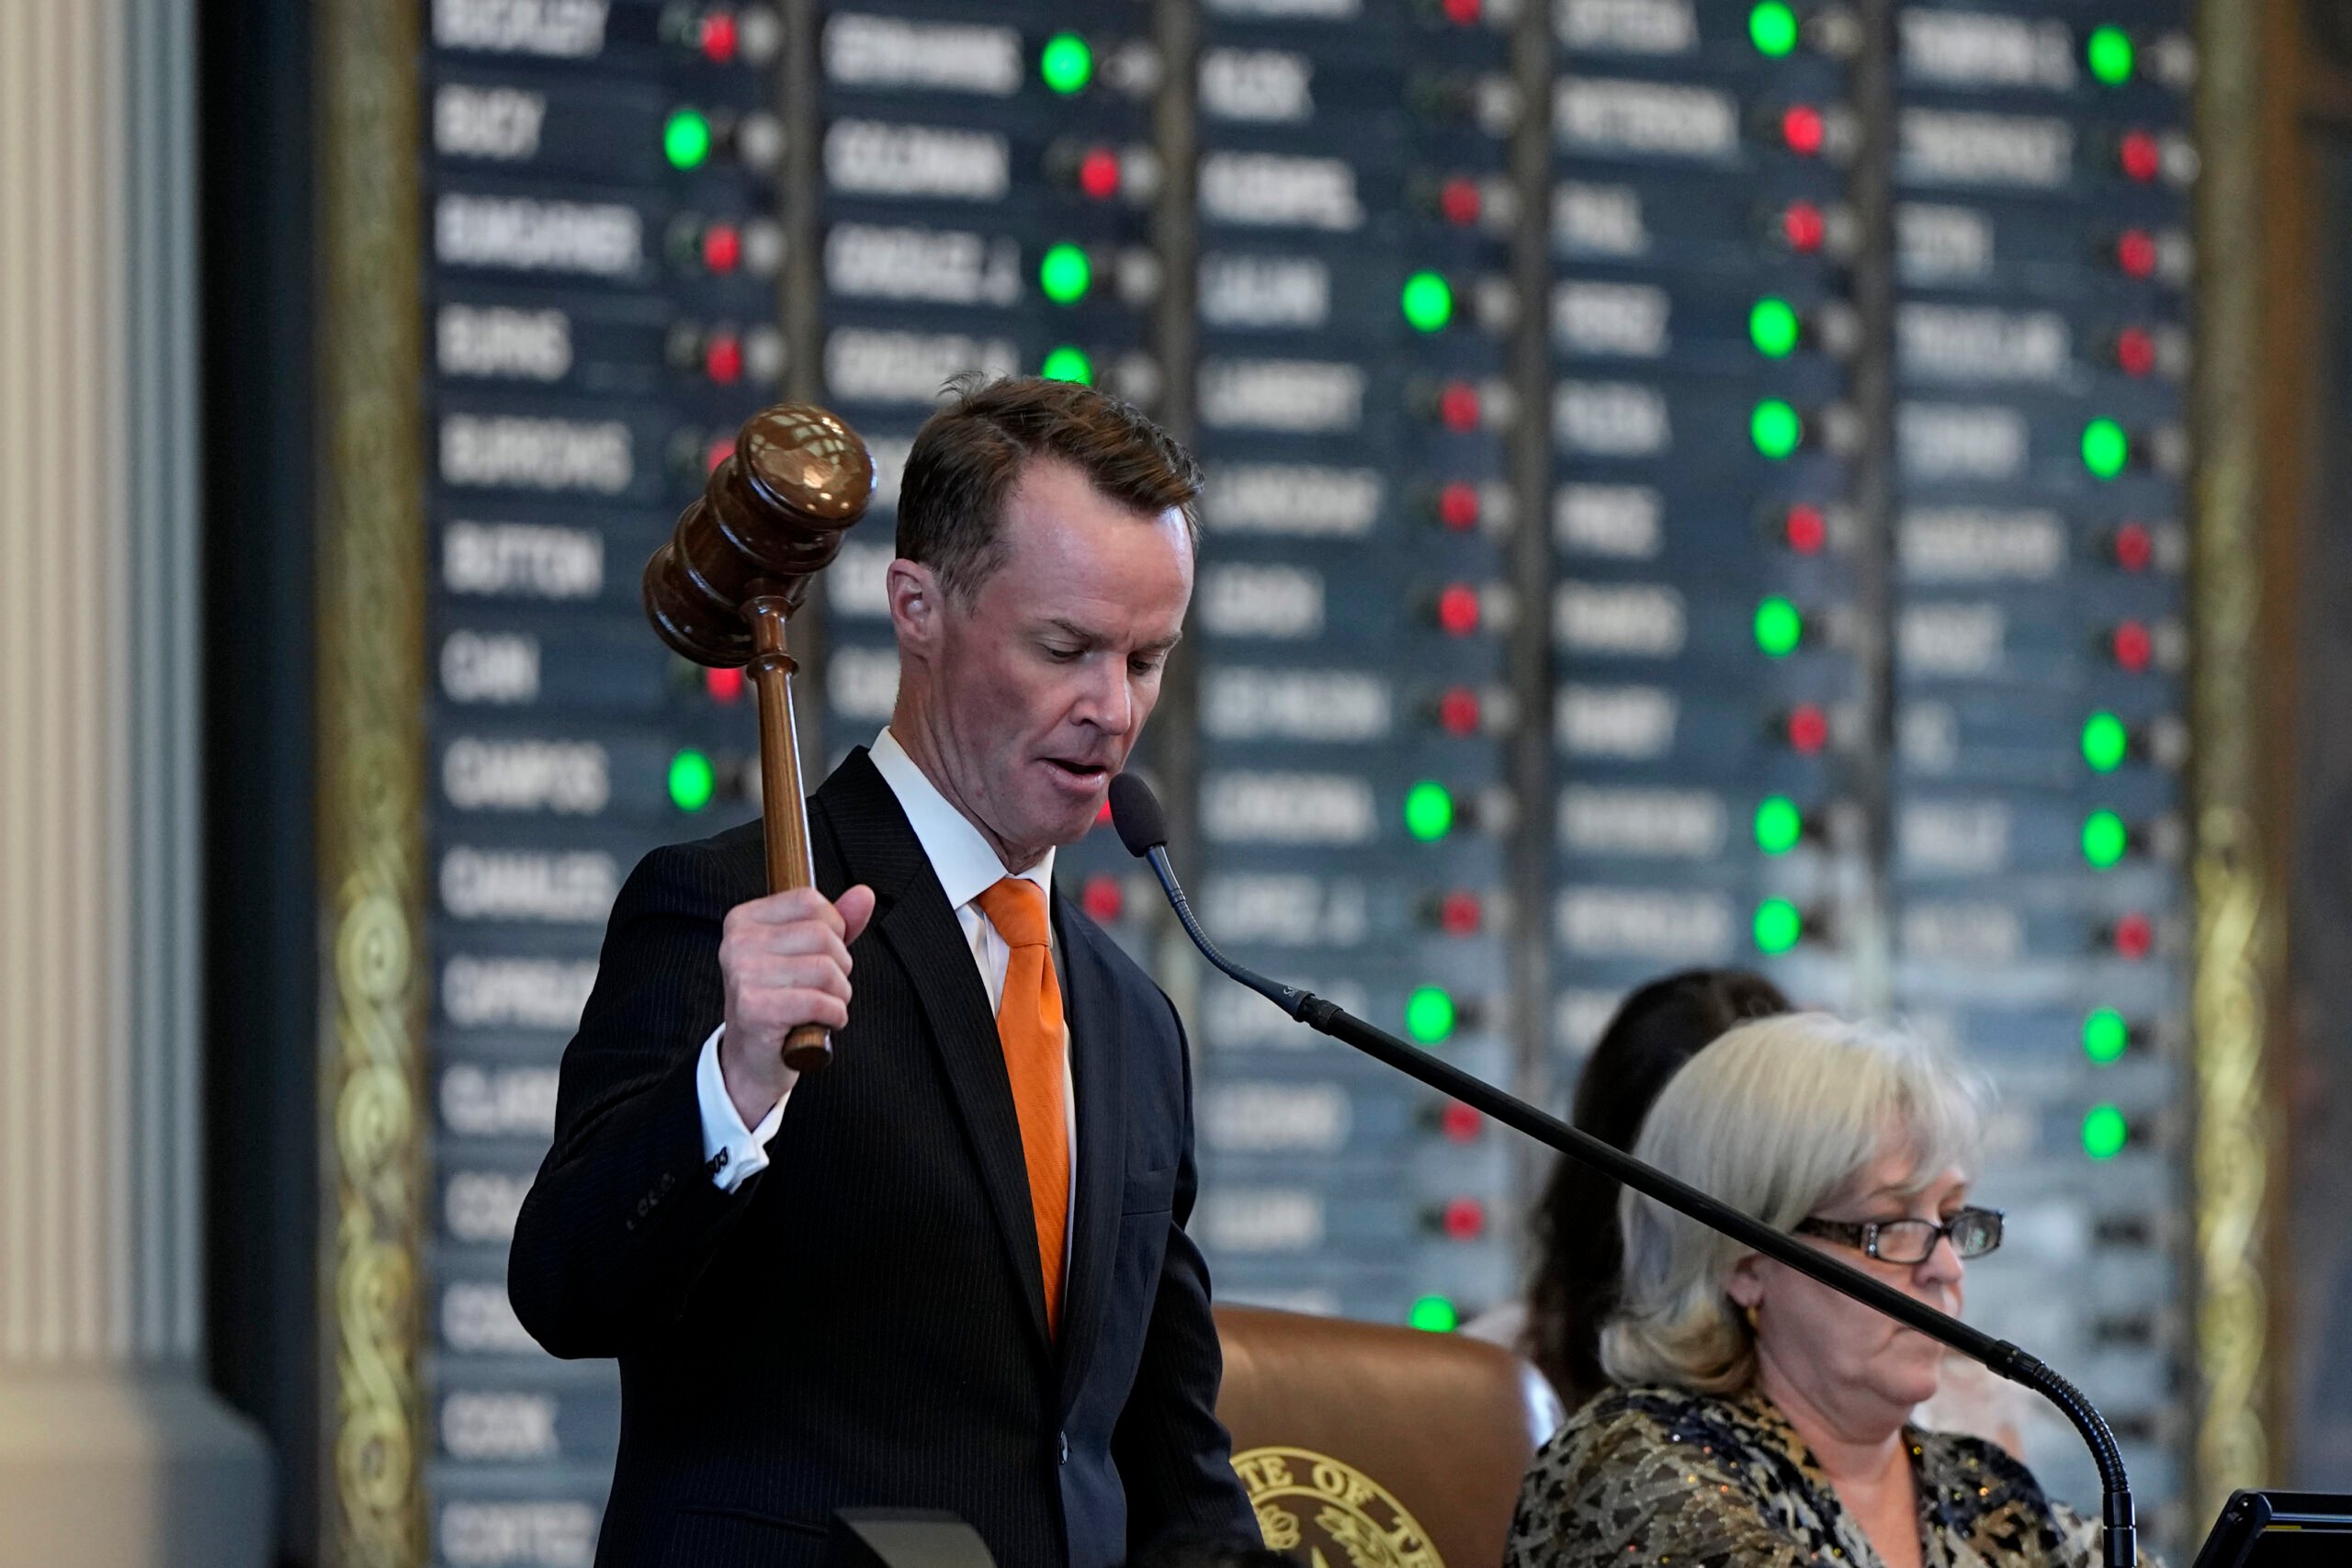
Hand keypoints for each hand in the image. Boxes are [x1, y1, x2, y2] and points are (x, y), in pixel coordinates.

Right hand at [717, 884, 876, 1125]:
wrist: (752, 1060)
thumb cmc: (781, 1001)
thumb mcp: (806, 955)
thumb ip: (836, 923)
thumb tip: (864, 894)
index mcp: (743, 920)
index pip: (809, 901)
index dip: (834, 929)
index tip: (822, 955)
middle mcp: (737, 942)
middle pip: (823, 935)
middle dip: (840, 966)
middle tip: (823, 988)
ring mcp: (742, 975)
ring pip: (826, 969)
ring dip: (839, 995)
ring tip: (821, 1007)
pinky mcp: (754, 1008)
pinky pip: (820, 1001)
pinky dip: (834, 1015)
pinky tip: (821, 1023)